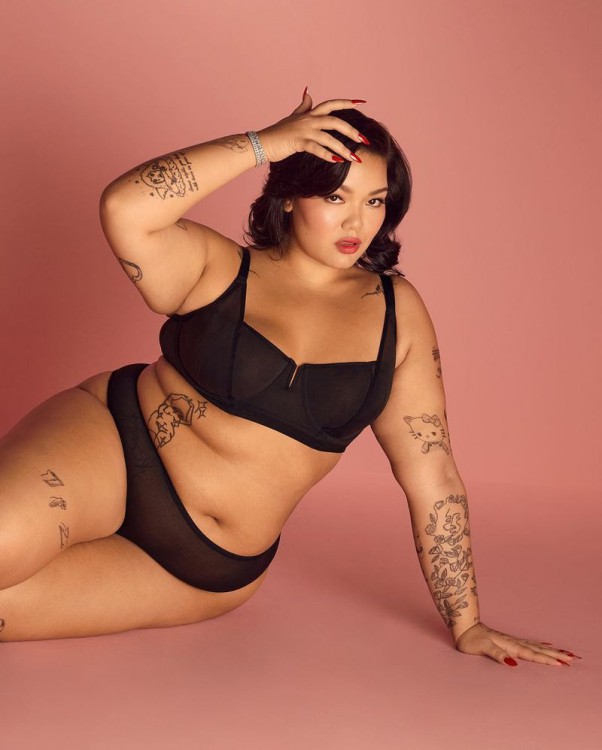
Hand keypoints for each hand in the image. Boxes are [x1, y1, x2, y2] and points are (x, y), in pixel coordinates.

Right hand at [257, 90, 367, 163]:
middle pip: (335, 121)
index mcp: (309, 114)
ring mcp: (303, 130)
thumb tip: (308, 94)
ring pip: (328, 137)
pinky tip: (337, 161)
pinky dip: (327, 154)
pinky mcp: (298, 142)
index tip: (361, 103)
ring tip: (355, 159)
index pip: (331, 104)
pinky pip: (316, 148)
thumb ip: (303, 107)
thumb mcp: (292, 117)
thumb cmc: (277, 133)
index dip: (346, 102)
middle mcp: (308, 119)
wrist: (262, 142)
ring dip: (343, 148)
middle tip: (364, 141)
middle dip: (351, 131)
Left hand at [454, 621, 581, 666]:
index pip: (531, 654)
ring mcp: (512, 641)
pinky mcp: (509, 641)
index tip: (562, 664)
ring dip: (551, 650)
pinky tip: (545, 645)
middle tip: (573, 658)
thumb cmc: (471, 640)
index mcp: (510, 645)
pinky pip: (529, 643)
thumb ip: (497, 655)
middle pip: (539, 650)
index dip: (546, 660)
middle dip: (556, 655)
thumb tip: (513, 663)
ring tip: (566, 653)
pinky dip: (540, 645)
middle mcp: (514, 642)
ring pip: (536, 646)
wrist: (464, 627)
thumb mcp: (482, 648)